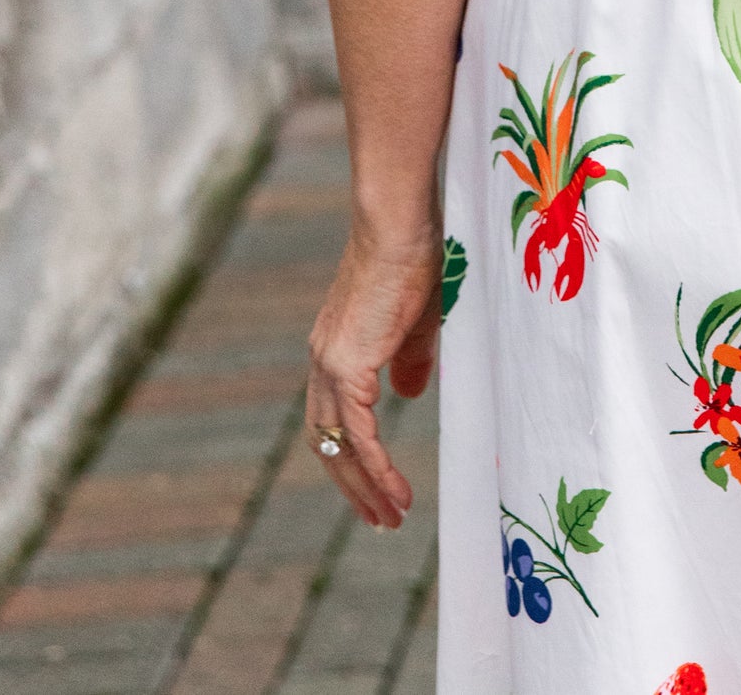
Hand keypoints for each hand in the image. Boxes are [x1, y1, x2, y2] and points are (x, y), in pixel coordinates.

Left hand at [306, 223, 442, 526]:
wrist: (400, 222)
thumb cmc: (415, 256)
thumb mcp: (416, 318)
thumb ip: (408, 359)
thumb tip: (407, 395)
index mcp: (336, 347)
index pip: (333, 417)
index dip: (350, 454)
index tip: (373, 487)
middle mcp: (324, 360)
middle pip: (327, 440)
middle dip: (353, 484)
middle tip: (380, 518)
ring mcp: (330, 364)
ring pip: (340, 445)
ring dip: (365, 487)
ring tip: (393, 517)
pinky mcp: (347, 366)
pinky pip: (360, 435)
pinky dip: (376, 469)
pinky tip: (397, 492)